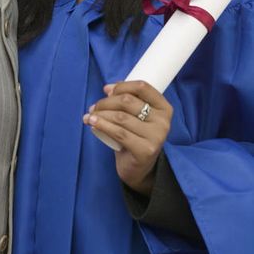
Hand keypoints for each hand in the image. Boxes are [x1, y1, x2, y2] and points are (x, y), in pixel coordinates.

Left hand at [83, 80, 172, 195]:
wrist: (139, 168)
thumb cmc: (135, 136)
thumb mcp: (137, 116)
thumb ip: (127, 100)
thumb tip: (108, 89)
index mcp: (164, 108)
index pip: (142, 87)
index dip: (122, 86)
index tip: (107, 90)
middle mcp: (163, 121)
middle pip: (127, 101)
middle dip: (106, 102)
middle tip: (94, 107)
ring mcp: (156, 137)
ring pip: (120, 117)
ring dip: (100, 114)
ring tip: (90, 115)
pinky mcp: (145, 150)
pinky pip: (118, 133)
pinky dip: (102, 125)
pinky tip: (92, 123)